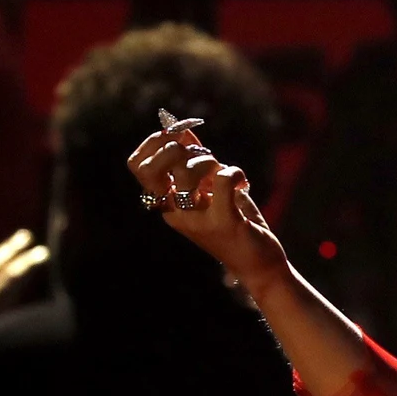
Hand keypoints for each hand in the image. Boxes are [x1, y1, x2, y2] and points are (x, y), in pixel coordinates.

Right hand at [127, 122, 289, 292]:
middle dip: (174, 148)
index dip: (153, 143)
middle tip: (201, 154)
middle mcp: (175, 213)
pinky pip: (221, 182)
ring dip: (209, 161)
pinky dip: (233, 172)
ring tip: (225, 172)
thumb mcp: (212, 189)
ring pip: (188, 172)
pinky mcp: (223, 223)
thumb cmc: (235, 223)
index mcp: (168, 203)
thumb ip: (196, 163)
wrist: (258, 264)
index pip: (138, 167)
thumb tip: (180, 131)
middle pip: (152, 168)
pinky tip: (242, 182)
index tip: (176, 136)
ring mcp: (196, 220)